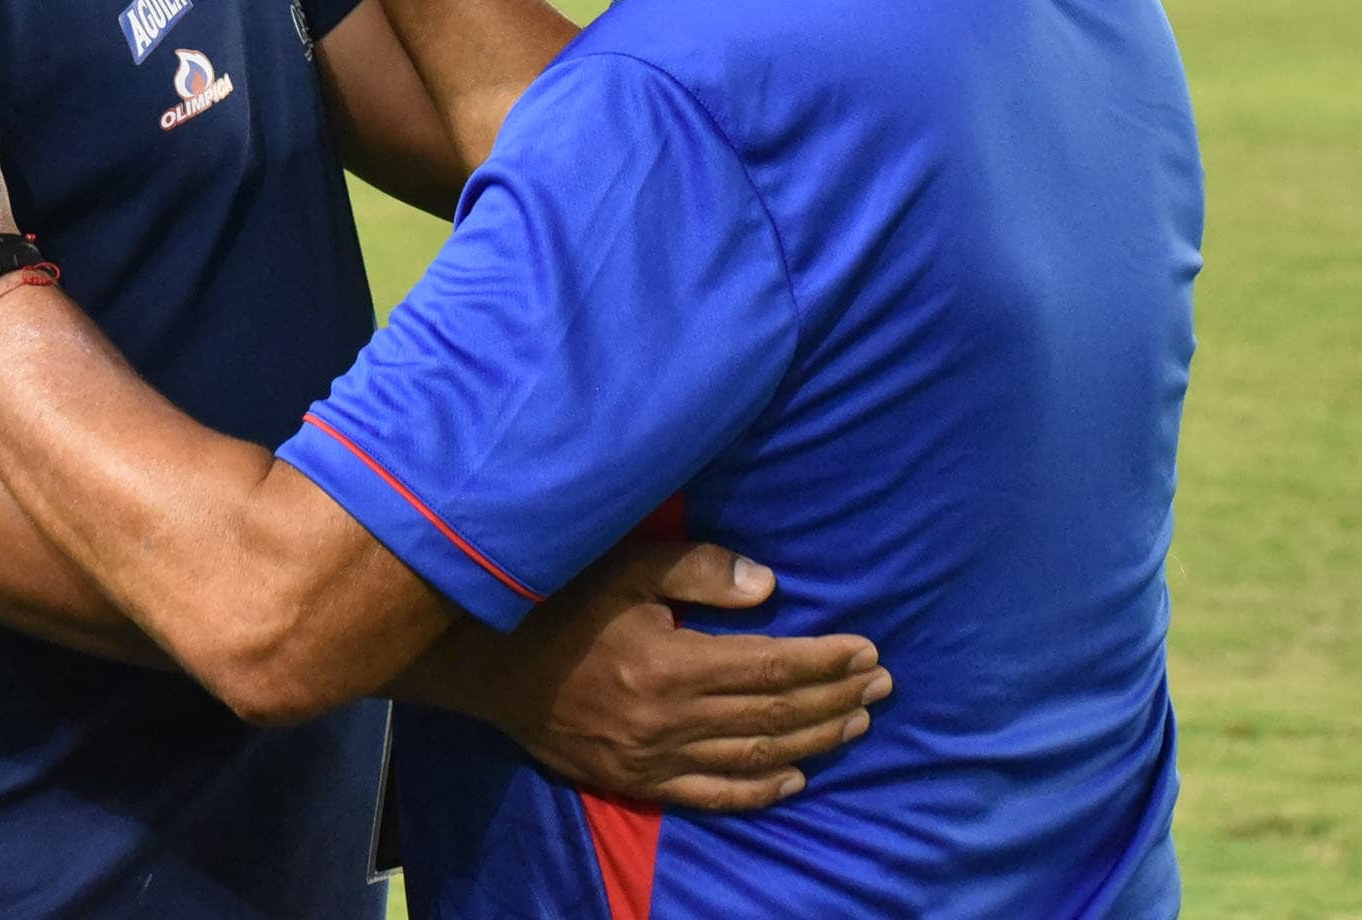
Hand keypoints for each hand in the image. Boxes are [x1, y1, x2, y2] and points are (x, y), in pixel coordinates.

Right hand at [432, 536, 889, 813]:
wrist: (481, 662)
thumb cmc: (554, 600)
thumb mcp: (622, 566)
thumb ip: (696, 572)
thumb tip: (769, 588)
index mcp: (668, 663)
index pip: (771, 667)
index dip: (826, 661)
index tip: (868, 651)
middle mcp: (667, 720)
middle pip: (773, 715)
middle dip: (834, 699)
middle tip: (881, 685)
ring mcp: (650, 759)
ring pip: (753, 756)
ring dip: (813, 740)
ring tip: (856, 722)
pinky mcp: (632, 781)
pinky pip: (710, 795)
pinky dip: (758, 789)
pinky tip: (795, 777)